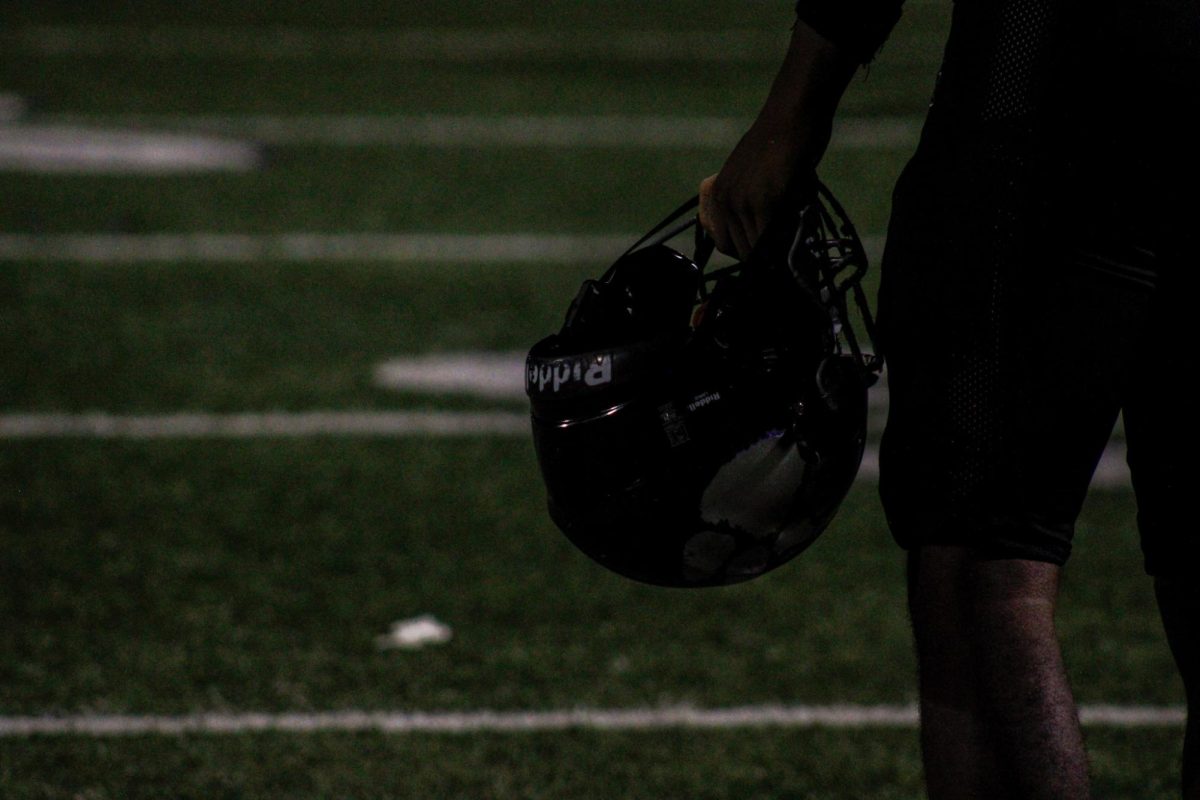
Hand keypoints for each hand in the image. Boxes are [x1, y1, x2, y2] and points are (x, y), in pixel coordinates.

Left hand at [698, 20, 856, 258]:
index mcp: (717, 195)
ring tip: (802, 252)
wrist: (793, 113)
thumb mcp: (753, 175)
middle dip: (765, 260)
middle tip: (790, 258)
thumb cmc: (782, 141)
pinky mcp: (764, 201)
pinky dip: (790, 248)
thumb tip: (767, 243)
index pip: (723, 243)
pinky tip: (805, 245)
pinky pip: (774, 239)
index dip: (747, 253)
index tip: (767, 255)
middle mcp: (724, 200)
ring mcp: (742, 202)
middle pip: (741, 251)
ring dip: (780, 257)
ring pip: (758, 249)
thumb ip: (751, 205)